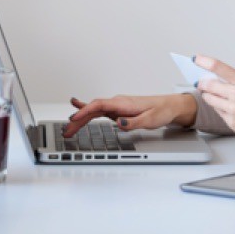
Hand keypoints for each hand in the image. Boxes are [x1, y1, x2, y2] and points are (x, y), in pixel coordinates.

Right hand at [61, 94, 196, 137]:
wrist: (168, 106)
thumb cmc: (160, 111)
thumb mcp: (150, 119)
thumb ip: (134, 122)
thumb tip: (119, 123)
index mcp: (123, 103)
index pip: (100, 105)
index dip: (85, 111)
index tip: (74, 118)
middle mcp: (117, 102)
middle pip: (93, 109)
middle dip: (78, 120)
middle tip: (67, 131)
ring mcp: (116, 106)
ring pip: (94, 111)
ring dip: (80, 119)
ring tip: (68, 129)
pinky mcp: (117, 110)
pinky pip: (99, 111)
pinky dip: (87, 112)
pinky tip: (78, 110)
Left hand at [194, 55, 234, 151]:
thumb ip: (234, 83)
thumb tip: (213, 78)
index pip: (219, 67)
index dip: (204, 61)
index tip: (195, 58)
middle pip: (209, 85)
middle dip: (202, 83)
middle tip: (199, 82)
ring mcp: (234, 109)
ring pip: (210, 99)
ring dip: (208, 96)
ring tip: (214, 96)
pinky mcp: (231, 122)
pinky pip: (217, 112)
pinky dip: (218, 109)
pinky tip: (228, 109)